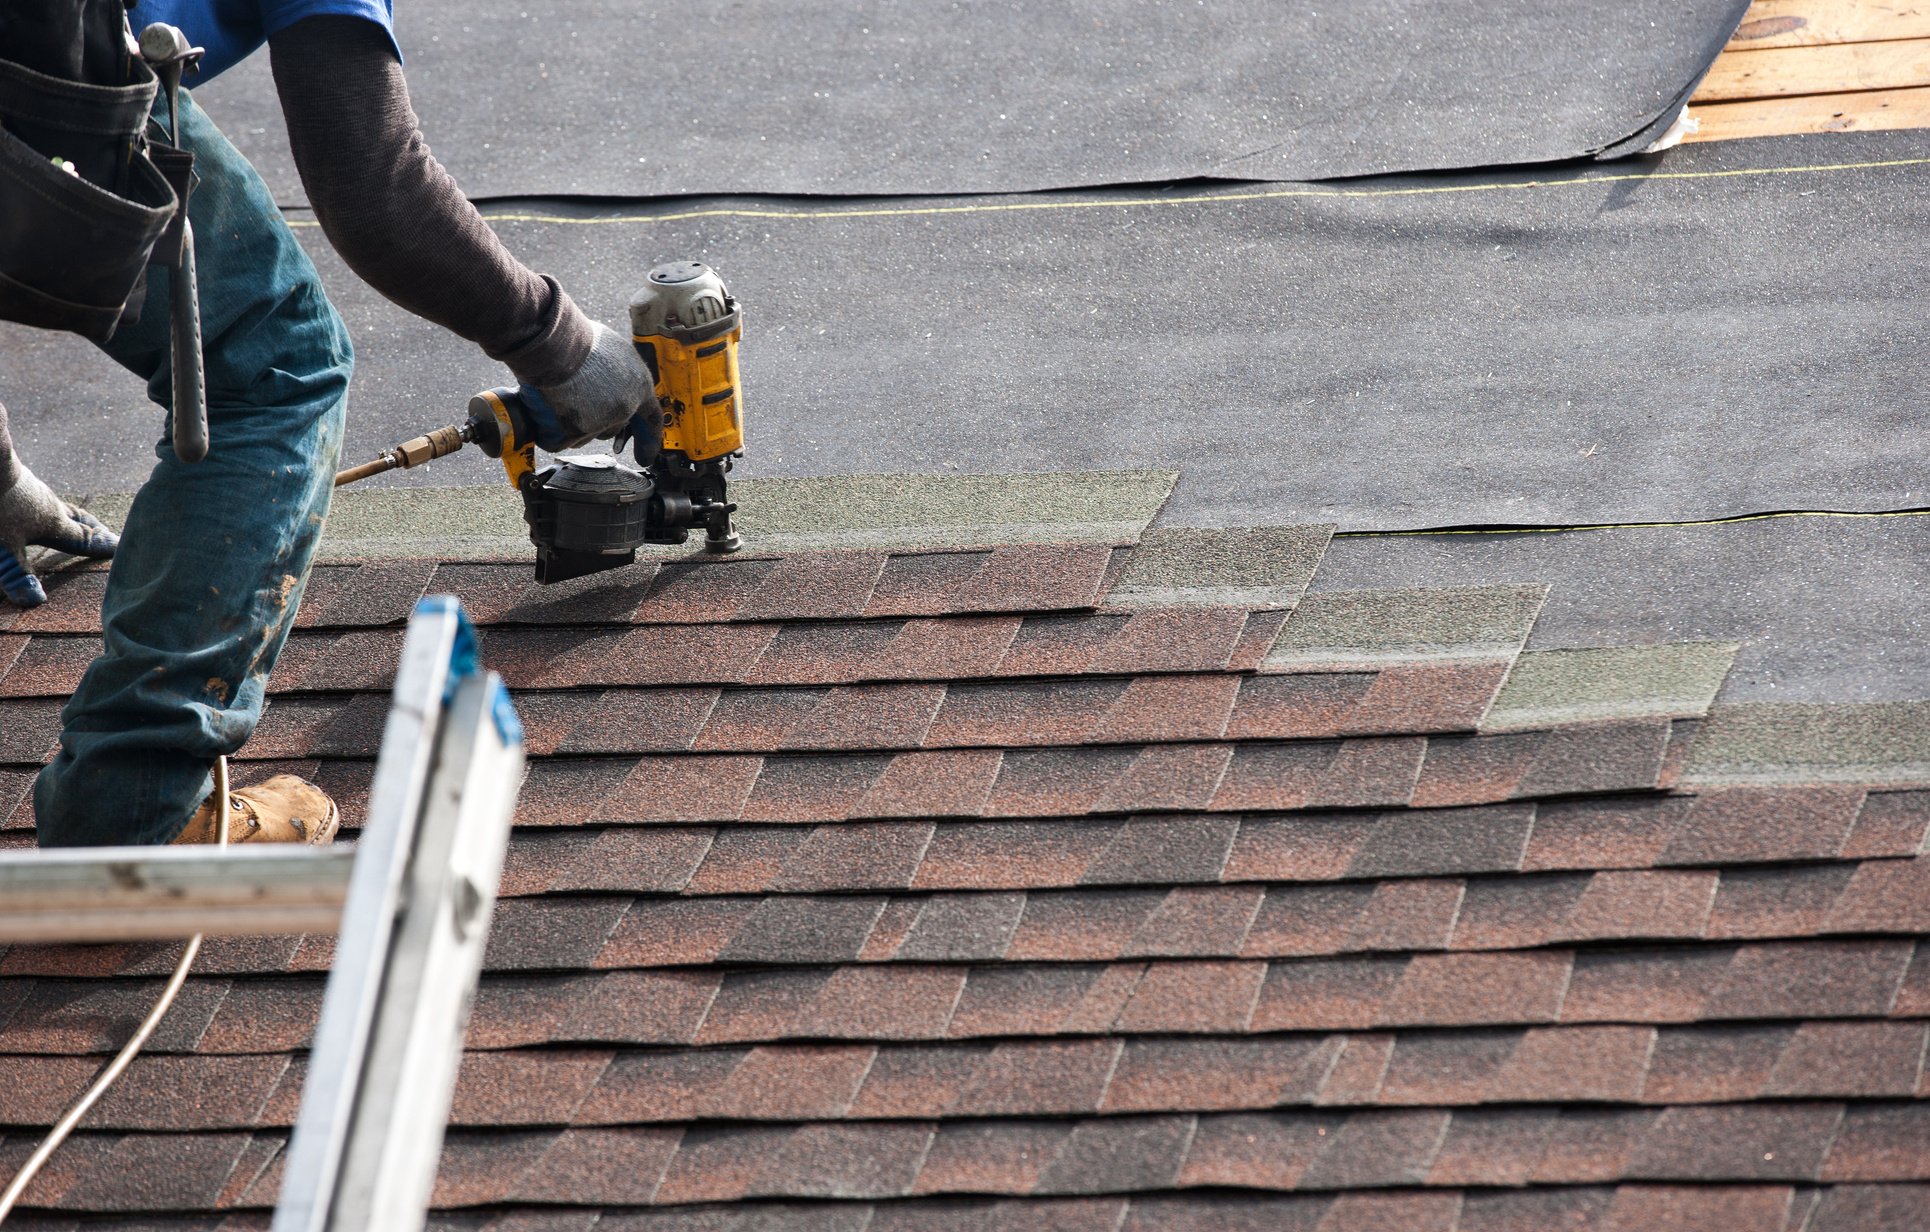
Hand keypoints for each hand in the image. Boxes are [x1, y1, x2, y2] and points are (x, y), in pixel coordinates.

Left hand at [0, 459, 117, 607]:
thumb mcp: (4, 546)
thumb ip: (18, 573)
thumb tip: (35, 600)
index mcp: (54, 524)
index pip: (83, 539)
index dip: (101, 546)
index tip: (120, 548)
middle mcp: (50, 506)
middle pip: (79, 518)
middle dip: (94, 528)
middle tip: (107, 534)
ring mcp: (34, 490)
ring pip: (60, 505)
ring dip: (71, 515)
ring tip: (73, 521)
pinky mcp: (17, 479)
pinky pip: (40, 495)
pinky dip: (47, 504)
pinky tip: (35, 503)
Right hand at [517, 322, 654, 451]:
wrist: (557, 345)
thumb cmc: (582, 340)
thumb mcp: (615, 349)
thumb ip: (621, 371)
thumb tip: (615, 378)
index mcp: (639, 386)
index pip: (651, 419)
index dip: (649, 439)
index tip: (646, 456)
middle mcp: (624, 407)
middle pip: (613, 428)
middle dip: (598, 420)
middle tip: (580, 401)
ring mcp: (601, 421)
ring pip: (587, 435)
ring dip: (574, 424)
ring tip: (562, 396)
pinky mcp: (576, 430)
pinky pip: (560, 441)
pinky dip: (551, 432)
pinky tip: (547, 414)